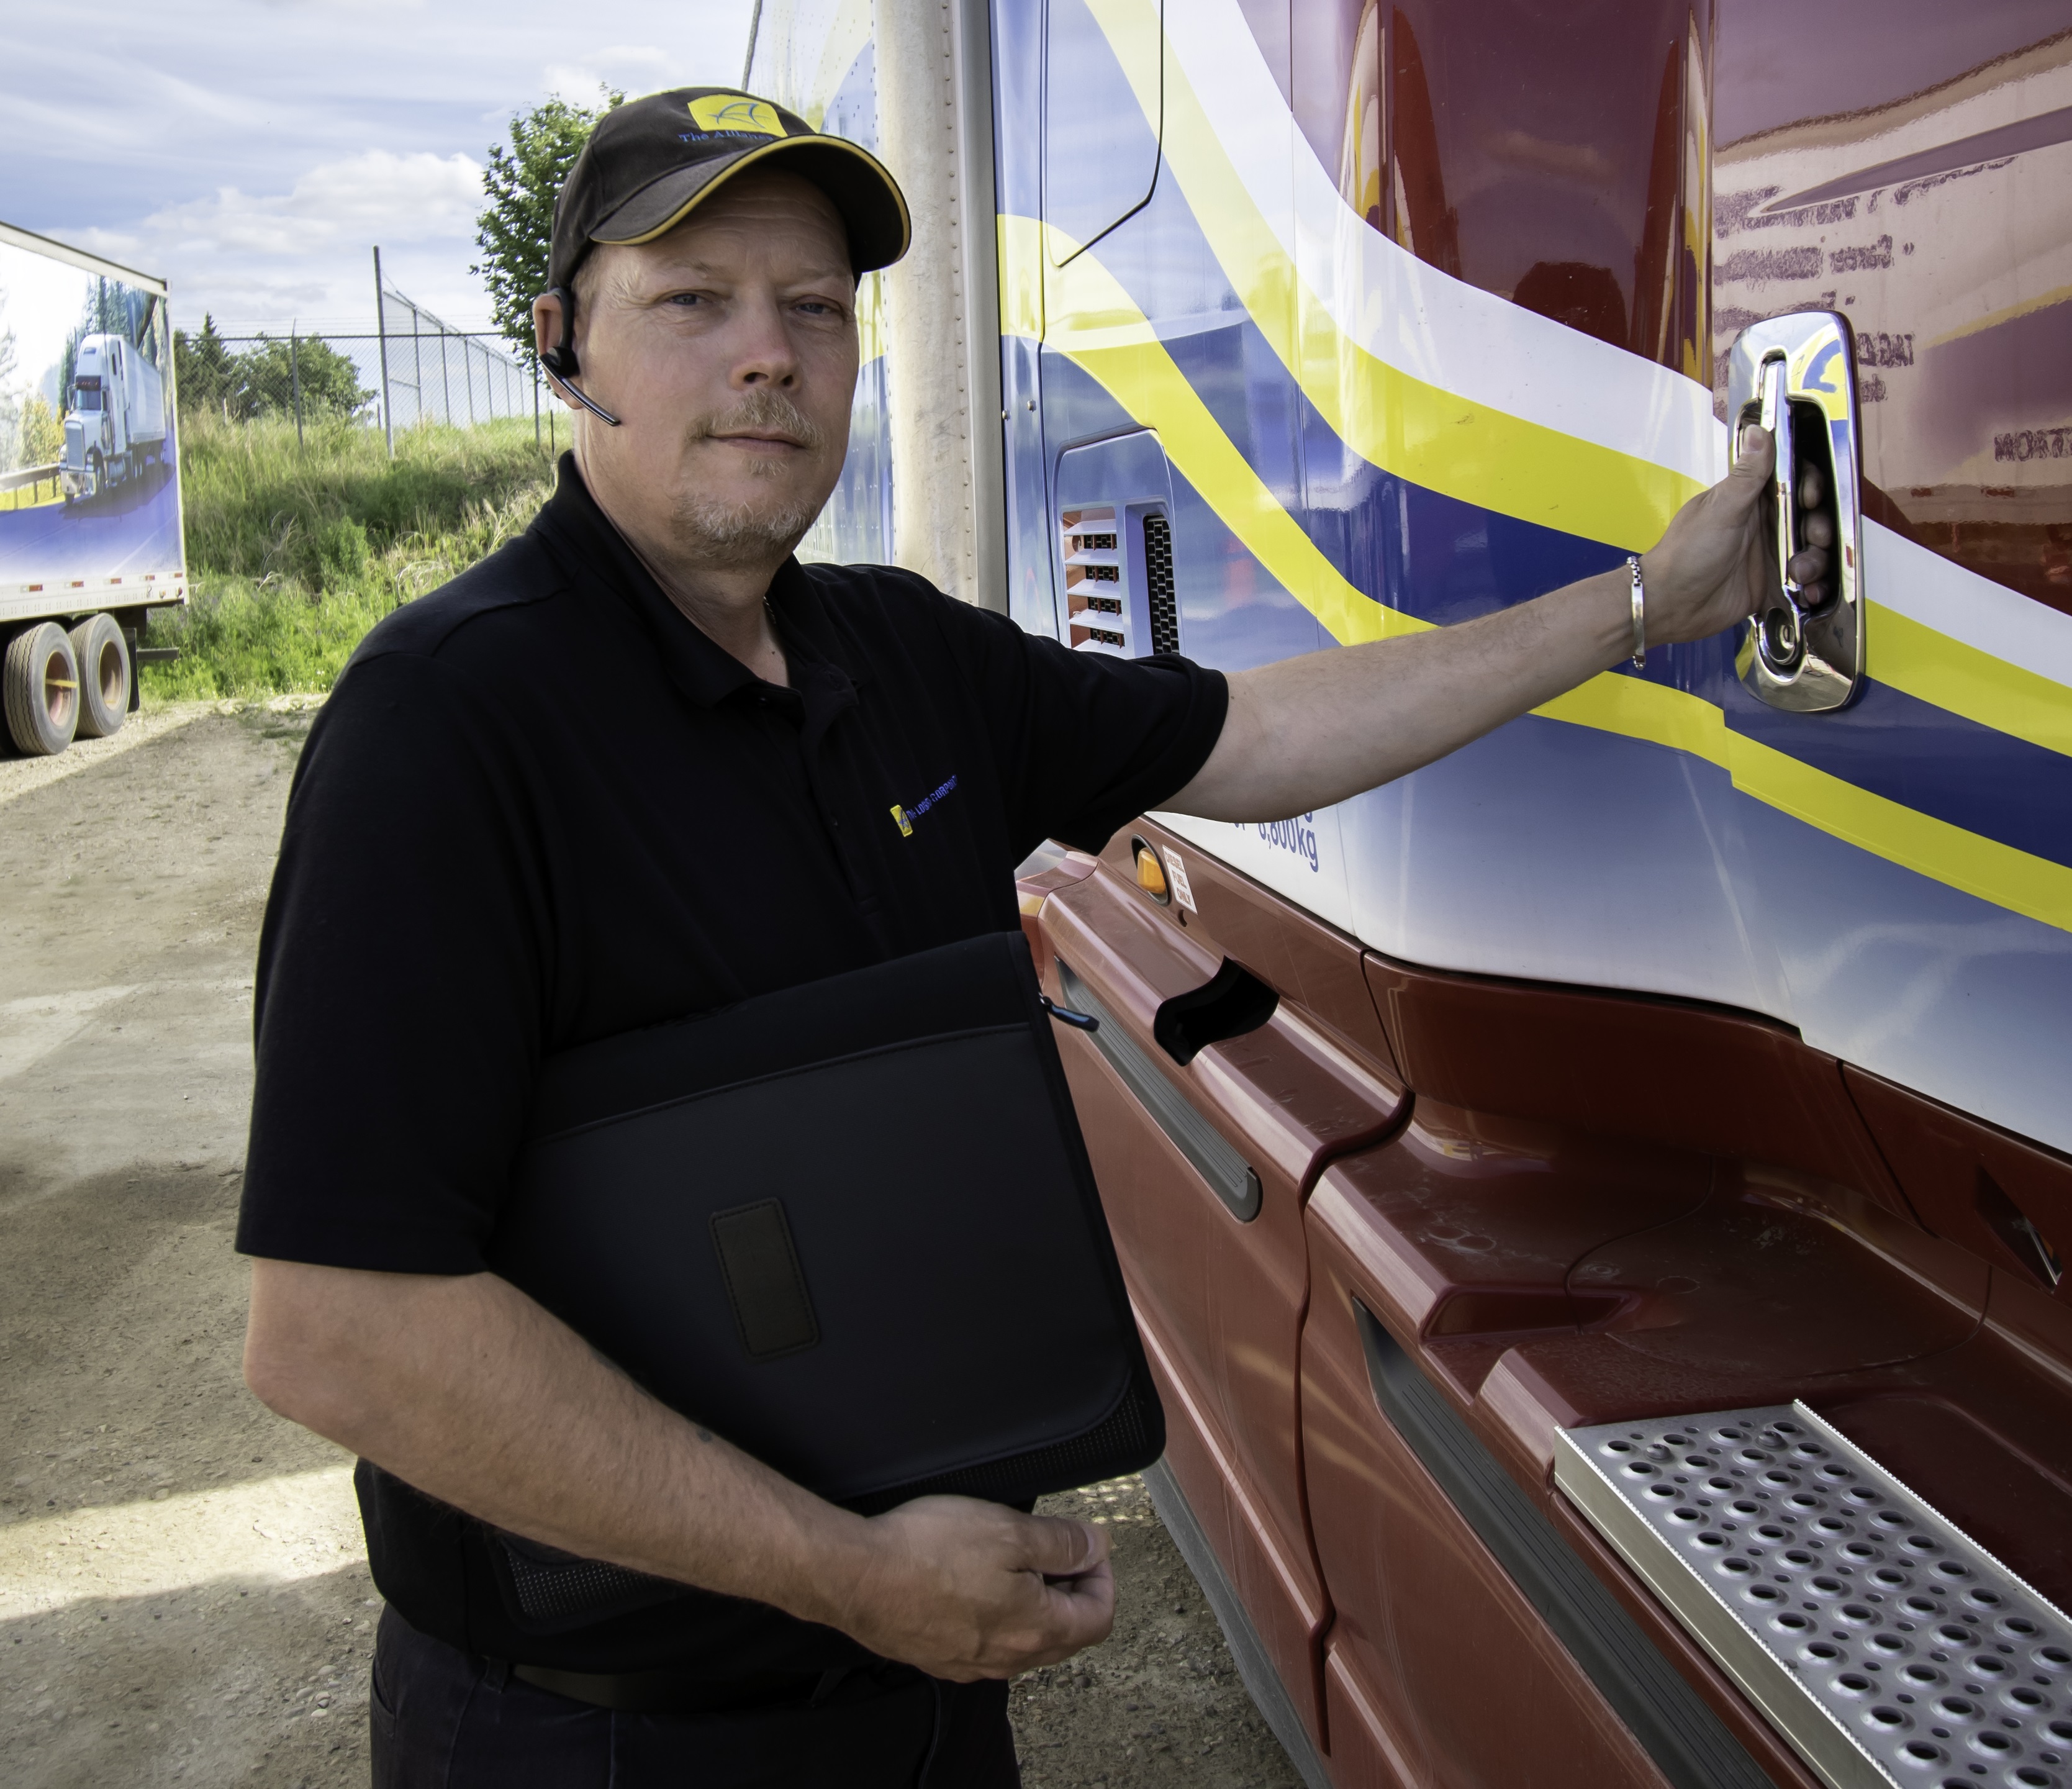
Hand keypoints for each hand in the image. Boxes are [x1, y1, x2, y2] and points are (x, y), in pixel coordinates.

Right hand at [835, 1495, 1114, 1681]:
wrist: (856, 1576)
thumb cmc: (927, 1550)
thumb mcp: (1009, 1530)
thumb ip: (1062, 1543)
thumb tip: (1097, 1546)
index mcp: (1035, 1629)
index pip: (1098, 1617)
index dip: (1103, 1577)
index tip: (1089, 1547)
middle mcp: (1008, 1658)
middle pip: (1067, 1635)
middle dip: (1073, 1592)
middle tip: (1060, 1552)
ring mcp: (972, 1664)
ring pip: (1027, 1642)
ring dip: (1037, 1606)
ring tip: (1019, 1563)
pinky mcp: (942, 1658)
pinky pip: (990, 1644)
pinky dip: (1001, 1617)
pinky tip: (979, 1584)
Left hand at [1636, 426, 1830, 646]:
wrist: (1670, 605)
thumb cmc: (1686, 554)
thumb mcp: (1720, 510)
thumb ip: (1746, 475)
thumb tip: (1758, 430)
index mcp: (1751, 500)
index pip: (1794, 482)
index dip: (1810, 487)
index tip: (1810, 499)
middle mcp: (1764, 525)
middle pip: (1811, 517)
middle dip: (1821, 527)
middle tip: (1815, 538)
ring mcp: (1769, 555)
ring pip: (1813, 550)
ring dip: (1817, 560)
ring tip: (1802, 573)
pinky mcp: (1773, 584)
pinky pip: (1806, 583)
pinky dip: (1814, 587)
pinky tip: (1809, 593)